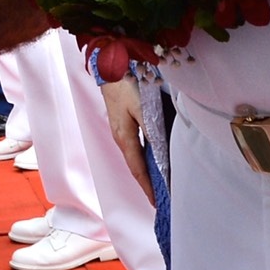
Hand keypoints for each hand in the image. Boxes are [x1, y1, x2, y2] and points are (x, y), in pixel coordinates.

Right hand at [100, 76, 155, 203]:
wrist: (110, 67)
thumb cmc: (125, 85)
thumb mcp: (141, 106)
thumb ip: (150, 129)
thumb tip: (159, 152)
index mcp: (124, 137)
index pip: (137, 170)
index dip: (147, 187)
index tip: (156, 203)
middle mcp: (121, 137)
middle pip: (135, 166)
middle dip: (146, 184)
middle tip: (160, 198)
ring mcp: (120, 130)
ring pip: (136, 157)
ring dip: (146, 172)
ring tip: (159, 183)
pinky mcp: (123, 123)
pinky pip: (135, 147)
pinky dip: (145, 158)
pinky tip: (153, 158)